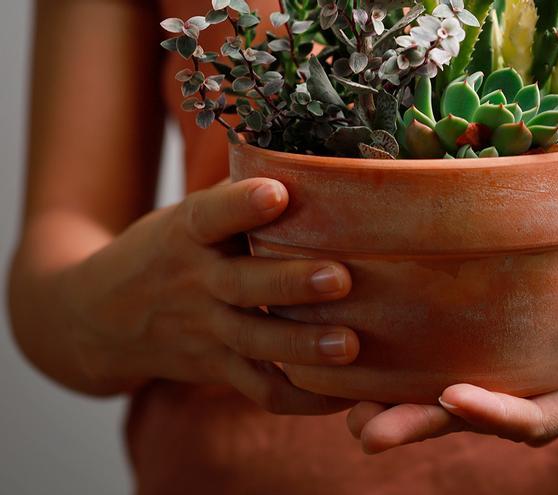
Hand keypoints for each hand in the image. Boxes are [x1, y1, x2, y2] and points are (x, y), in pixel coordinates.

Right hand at [63, 178, 358, 413]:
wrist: (98, 318)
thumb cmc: (166, 251)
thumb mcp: (185, 217)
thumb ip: (236, 198)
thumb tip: (311, 165)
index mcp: (187, 235)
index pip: (210, 216)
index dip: (241, 205)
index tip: (275, 193)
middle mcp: (196, 284)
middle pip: (244, 286)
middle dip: (292, 283)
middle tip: (339, 278)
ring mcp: (206, 331)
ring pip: (255, 343)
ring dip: (303, 346)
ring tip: (350, 345)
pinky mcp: (216, 368)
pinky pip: (260, 389)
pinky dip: (302, 398)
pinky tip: (345, 394)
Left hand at [347, 270, 557, 452]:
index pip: (533, 419)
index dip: (494, 413)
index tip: (452, 396)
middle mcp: (533, 409)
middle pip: (474, 425)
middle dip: (422, 427)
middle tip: (369, 433)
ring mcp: (504, 396)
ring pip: (448, 413)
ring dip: (399, 414)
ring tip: (350, 415)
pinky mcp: (485, 378)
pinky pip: (440, 388)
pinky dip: (402, 387)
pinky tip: (359, 379)